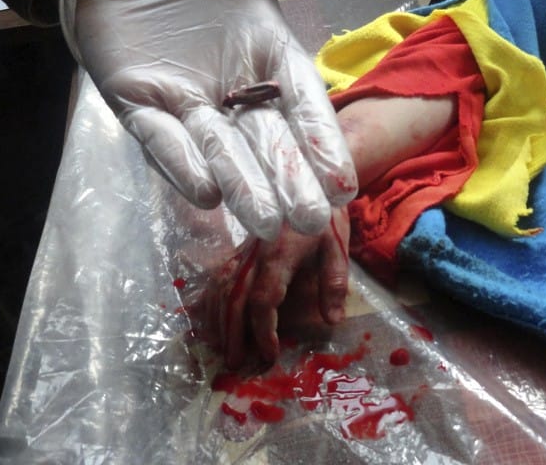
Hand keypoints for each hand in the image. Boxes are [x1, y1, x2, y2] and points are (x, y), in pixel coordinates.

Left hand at [62, 0, 403, 239]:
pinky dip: (180, 164)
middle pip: (266, 143)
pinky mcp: (134, 100)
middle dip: (288, 182)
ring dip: (242, 187)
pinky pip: (158, 139)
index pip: (303, 107)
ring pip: (218, 151)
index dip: (322, 144)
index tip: (345, 183)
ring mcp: (183, 99)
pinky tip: (205, 194)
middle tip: (311, 222)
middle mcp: (232, 88)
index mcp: (270, 55)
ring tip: (266, 225)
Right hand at [202, 207, 350, 369]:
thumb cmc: (324, 218)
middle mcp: (254, 255)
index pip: (264, 300)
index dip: (263, 330)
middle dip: (231, 333)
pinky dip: (210, 300)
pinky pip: (217, 276)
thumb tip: (332, 320)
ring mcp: (243, 251)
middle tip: (234, 363)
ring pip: (220, 288)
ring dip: (217, 320)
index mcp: (279, 256)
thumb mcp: (337, 249)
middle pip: (233, 298)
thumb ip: (334, 284)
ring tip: (220, 348)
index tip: (269, 353)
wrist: (309, 181)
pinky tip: (209, 319)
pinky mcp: (239, 249)